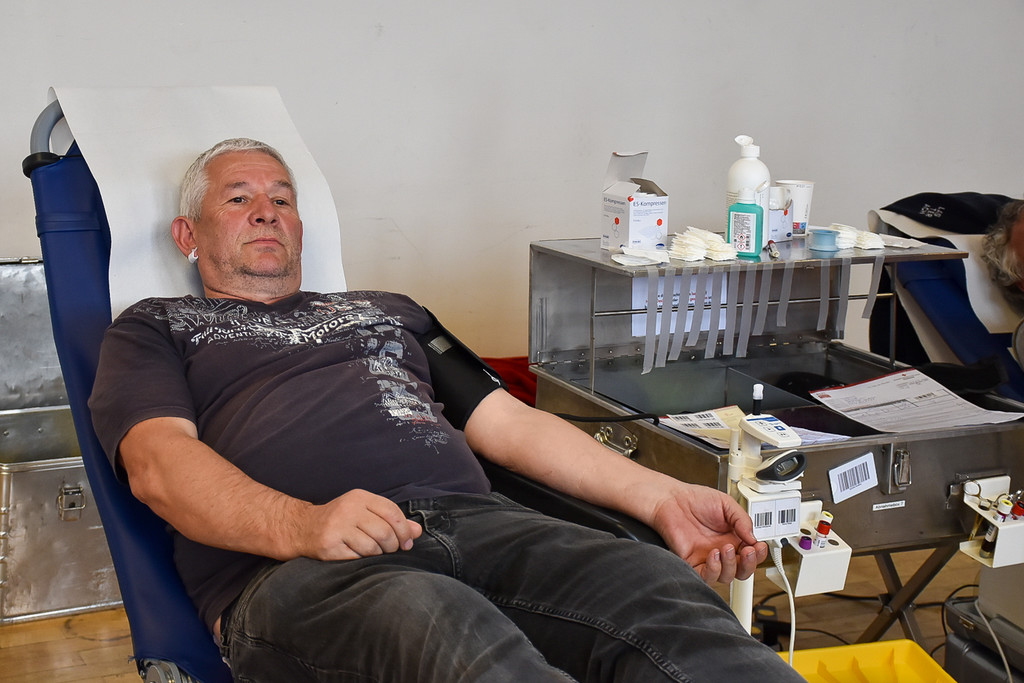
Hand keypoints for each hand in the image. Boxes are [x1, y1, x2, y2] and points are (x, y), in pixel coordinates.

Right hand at [298, 489, 422, 560]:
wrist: (304, 528)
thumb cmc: (341, 520)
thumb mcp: (366, 513)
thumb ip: (392, 520)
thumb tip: (417, 531)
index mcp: (360, 497)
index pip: (392, 512)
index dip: (404, 530)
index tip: (407, 542)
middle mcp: (348, 510)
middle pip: (385, 532)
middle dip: (393, 546)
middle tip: (390, 550)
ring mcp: (337, 528)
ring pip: (373, 547)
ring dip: (377, 554)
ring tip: (372, 551)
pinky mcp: (330, 546)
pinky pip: (357, 558)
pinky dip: (362, 559)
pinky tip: (356, 554)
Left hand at [649, 483, 767, 583]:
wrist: (671, 500)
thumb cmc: (695, 500)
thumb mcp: (726, 504)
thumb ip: (743, 520)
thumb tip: (754, 538)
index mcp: (733, 538)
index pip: (752, 554)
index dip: (759, 554)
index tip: (759, 546)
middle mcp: (722, 550)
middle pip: (743, 570)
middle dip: (750, 564)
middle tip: (748, 551)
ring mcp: (708, 558)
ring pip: (727, 576)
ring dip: (731, 565)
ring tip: (726, 548)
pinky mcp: (693, 563)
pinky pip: (707, 577)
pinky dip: (714, 569)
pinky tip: (713, 555)